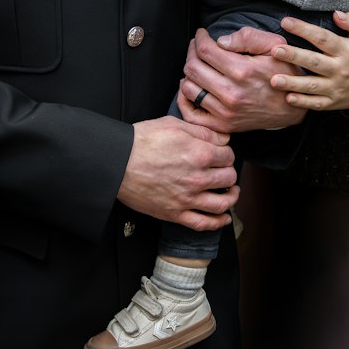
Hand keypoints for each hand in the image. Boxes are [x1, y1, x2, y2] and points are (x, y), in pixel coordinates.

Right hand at [119, 116, 236, 231]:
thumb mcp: (174, 124)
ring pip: (223, 203)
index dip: (226, 153)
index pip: (228, 156)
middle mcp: (198, 178)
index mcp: (200, 154)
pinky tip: (224, 217)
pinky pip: (204, 223)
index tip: (220, 154)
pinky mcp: (175, 213)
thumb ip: (203, 131)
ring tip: (231, 192)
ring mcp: (187, 198)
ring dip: (231, 197)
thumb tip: (224, 138)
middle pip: (229, 178)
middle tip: (222, 170)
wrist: (117, 162)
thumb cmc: (142, 141)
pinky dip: (218, 222)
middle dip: (228, 172)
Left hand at [178, 27, 304, 133]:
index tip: (201, 34)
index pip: (205, 50)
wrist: (292, 107)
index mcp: (242, 71)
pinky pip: (191, 114)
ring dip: (189, 73)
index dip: (199, 38)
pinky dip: (185, 99)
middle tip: (197, 47)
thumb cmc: (283, 73)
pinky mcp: (222, 125)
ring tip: (197, 65)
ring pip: (188, 88)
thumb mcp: (274, 46)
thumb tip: (220, 41)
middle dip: (192, 52)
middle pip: (193, 68)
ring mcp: (225, 112)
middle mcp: (231, 93)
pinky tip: (192, 87)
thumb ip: (247, 37)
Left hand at [268, 11, 348, 112]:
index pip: (323, 38)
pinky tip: (287, 98)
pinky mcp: (334, 102)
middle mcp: (340, 69)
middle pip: (314, 62)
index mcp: (346, 50)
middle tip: (275, 51)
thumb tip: (336, 13)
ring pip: (312, 86)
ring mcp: (336, 88)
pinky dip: (302, 102)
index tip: (286, 22)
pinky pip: (316, 103)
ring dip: (292, 83)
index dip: (304, 29)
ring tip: (273, 79)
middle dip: (293, 56)